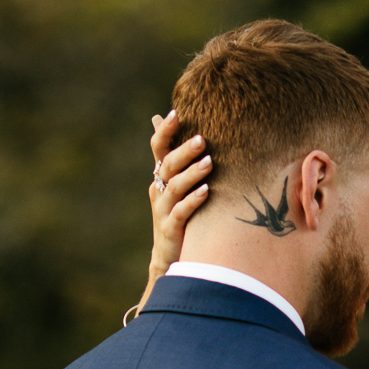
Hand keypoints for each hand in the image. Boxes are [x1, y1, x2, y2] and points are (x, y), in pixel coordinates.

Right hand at [146, 111, 212, 282]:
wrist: (170, 255)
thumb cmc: (181, 213)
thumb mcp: (180, 185)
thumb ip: (182, 159)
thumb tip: (180, 129)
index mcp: (162, 175)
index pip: (158, 148)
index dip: (164, 130)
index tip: (176, 113)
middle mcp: (160, 189)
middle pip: (167, 165)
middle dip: (184, 150)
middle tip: (202, 138)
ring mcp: (163, 209)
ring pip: (175, 187)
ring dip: (192, 174)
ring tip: (209, 162)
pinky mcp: (170, 229)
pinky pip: (181, 212)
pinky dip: (193, 201)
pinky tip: (206, 192)